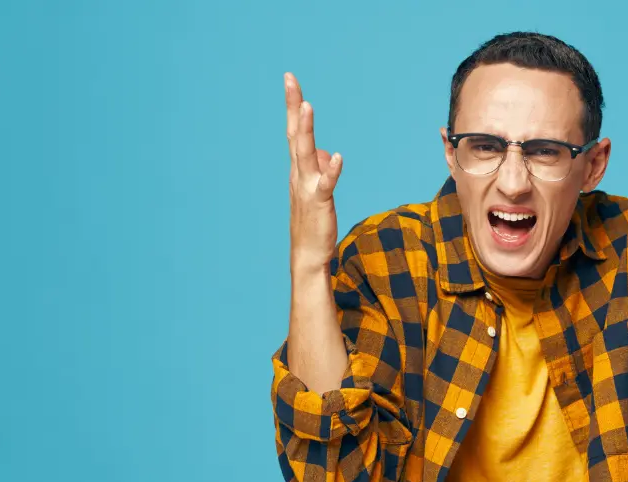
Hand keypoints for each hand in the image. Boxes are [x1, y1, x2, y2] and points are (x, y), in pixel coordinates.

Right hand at [285, 72, 343, 273]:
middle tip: (290, 79)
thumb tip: (326, 153)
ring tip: (307, 106)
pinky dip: (331, 170)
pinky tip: (338, 157)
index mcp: (299, 169)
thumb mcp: (316, 190)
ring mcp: (307, 187)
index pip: (294, 131)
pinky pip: (325, 184)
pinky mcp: (320, 203)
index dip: (293, 105)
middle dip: (293, 105)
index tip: (290, 79)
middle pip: (295, 134)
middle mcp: (299, 173)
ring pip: (305, 154)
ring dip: (306, 131)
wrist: (307, 255)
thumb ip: (320, 168)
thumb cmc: (312, 222)